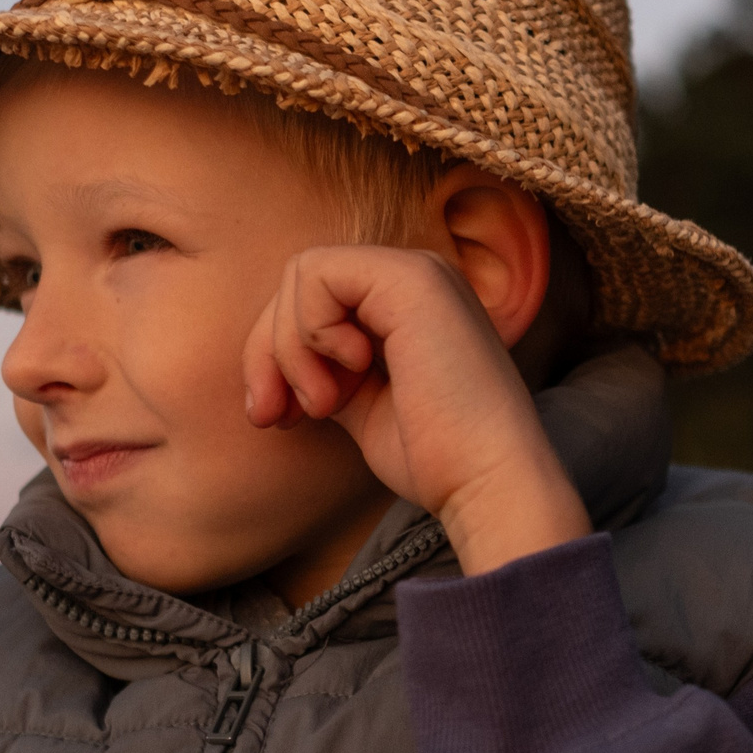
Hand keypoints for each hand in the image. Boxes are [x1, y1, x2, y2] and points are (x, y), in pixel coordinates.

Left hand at [243, 246, 589, 575]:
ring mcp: (417, 271)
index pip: (312, 299)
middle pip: (298, 284)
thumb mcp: (361, 403)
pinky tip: (350, 373)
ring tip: (323, 405)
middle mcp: (415, 275)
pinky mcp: (411, 278)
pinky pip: (316, 274)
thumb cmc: (434, 457)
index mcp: (407, 301)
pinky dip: (310, 331)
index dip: (275, 355)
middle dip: (266, 354)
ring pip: (301, 275)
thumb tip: (270, 361)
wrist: (486, 481)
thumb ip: (326, 368)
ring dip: (289, 349)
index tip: (280, 417)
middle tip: (274, 417)